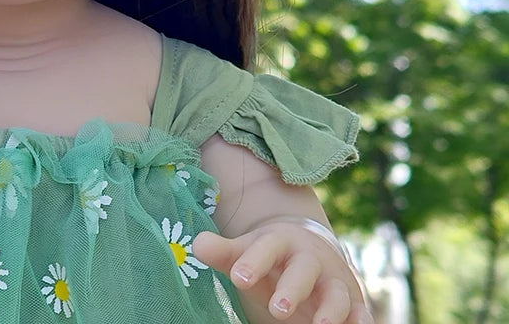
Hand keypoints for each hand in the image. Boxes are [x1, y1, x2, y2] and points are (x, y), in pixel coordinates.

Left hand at [194, 221, 372, 323]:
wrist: (311, 250)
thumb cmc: (271, 258)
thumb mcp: (249, 252)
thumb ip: (225, 252)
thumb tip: (197, 244)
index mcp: (280, 242)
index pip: (266, 247)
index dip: (254, 261)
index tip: (238, 277)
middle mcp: (309, 258)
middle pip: (303, 270)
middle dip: (292, 289)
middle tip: (276, 309)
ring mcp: (333, 280)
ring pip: (335, 293)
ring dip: (331, 309)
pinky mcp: (353, 301)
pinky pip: (360, 311)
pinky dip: (361, 320)